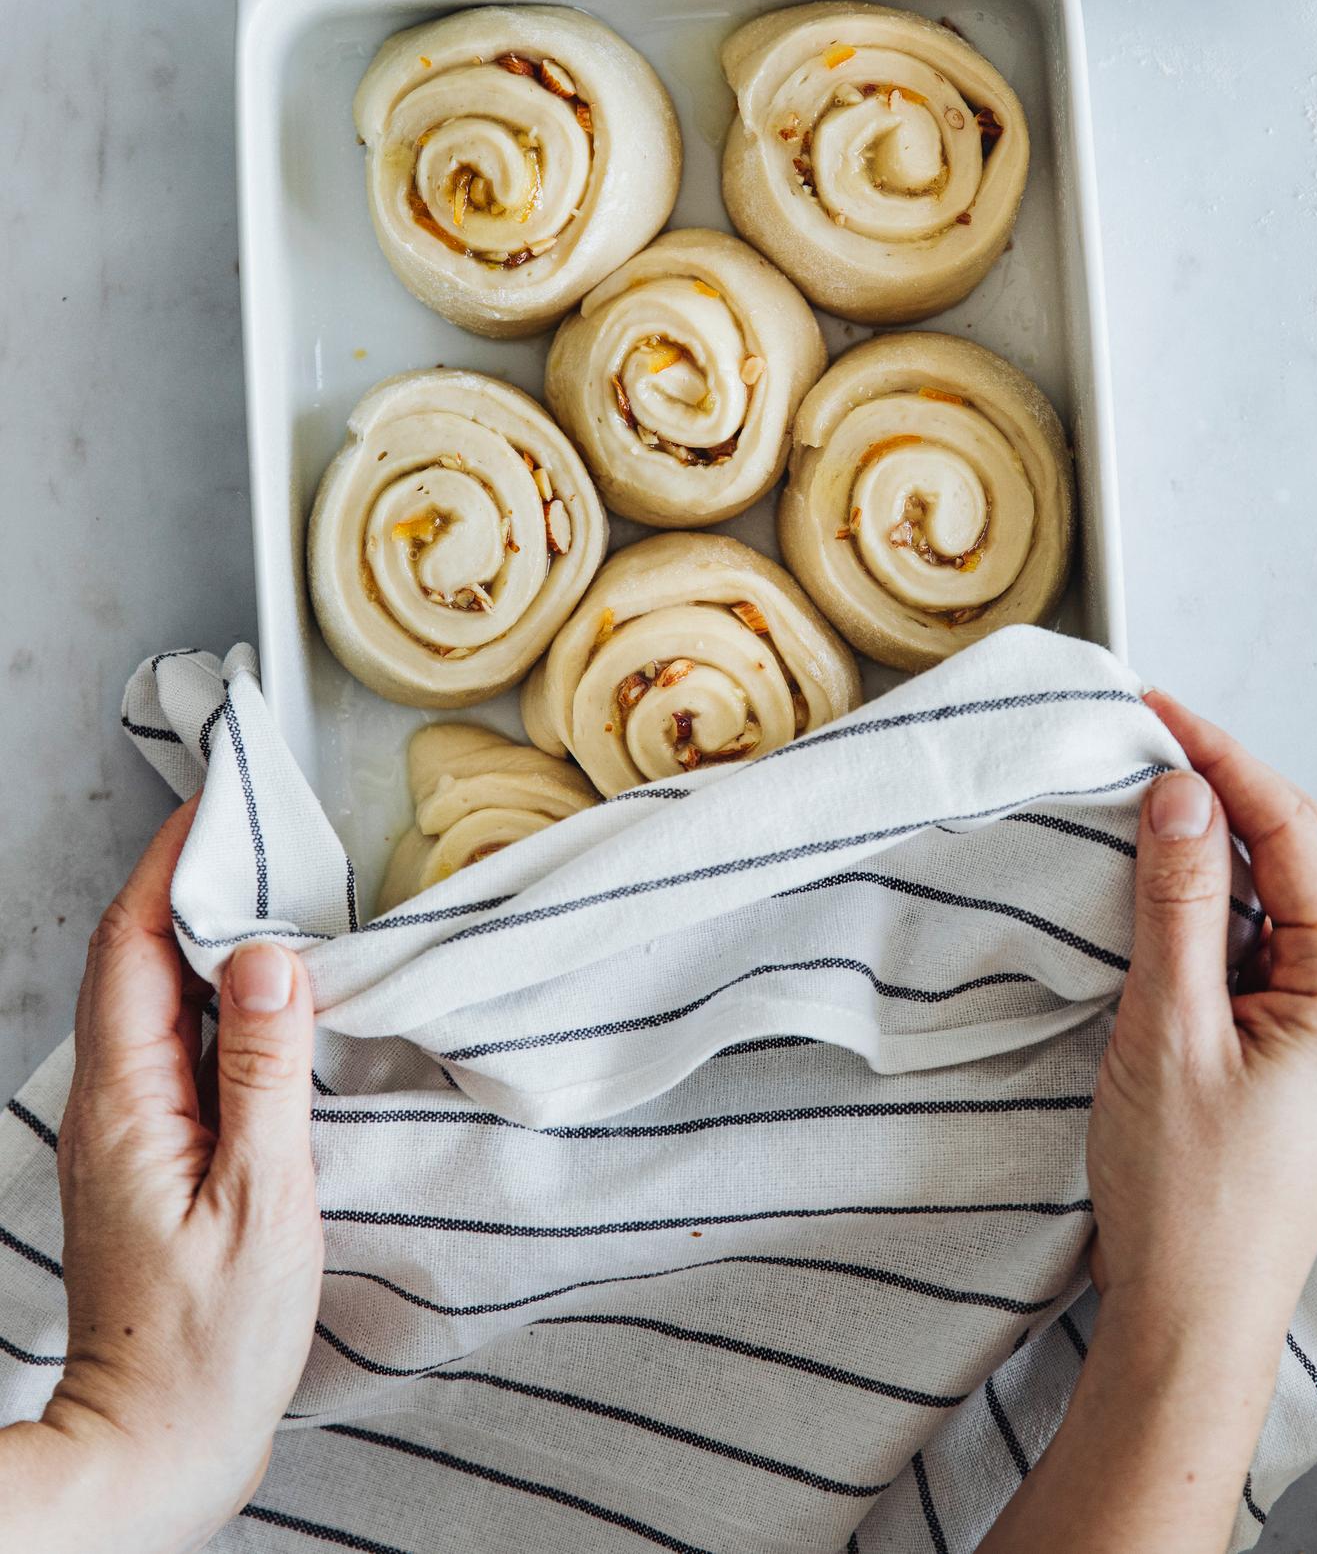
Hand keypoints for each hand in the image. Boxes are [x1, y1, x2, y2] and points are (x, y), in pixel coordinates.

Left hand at [26, 801, 321, 1553]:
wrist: (152, 1450)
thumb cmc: (210, 1345)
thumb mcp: (263, 1201)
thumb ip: (266, 1071)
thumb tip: (268, 956)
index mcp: (127, 1103)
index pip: (132, 945)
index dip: (170, 864)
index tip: (217, 804)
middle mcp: (108, 1106)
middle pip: (133, 961)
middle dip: (185, 882)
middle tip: (254, 828)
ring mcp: (122, 1134)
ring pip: (151, 1002)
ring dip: (200, 938)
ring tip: (270, 890)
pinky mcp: (145, 1161)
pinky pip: (171, 1048)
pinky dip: (211, 999)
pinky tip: (266, 1000)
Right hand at [982, 692, 1316, 1553]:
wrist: (1189, 1318)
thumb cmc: (1189, 1198)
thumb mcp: (1168, 1027)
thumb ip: (1181, 900)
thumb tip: (1180, 792)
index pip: (1300, 834)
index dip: (1228, 760)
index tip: (1162, 712)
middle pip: (1308, 853)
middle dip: (1231, 791)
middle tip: (1151, 743)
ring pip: (1287, 896)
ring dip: (1222, 847)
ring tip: (1146, 808)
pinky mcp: (1295, 1049)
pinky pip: (1265, 944)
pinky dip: (1216, 904)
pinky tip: (1163, 891)